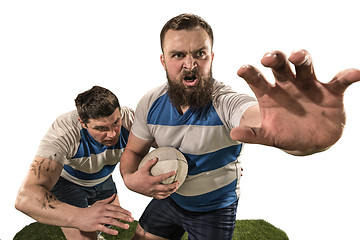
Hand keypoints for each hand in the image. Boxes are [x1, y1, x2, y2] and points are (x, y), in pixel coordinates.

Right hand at [73, 194, 133, 235]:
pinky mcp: (94, 226)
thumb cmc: (89, 211)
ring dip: (120, 224)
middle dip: (125, 217)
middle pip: (115, 214)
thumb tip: (114, 195)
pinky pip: (104, 228)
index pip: (116, 208)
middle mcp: (102, 212)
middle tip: (132, 220)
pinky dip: (110, 231)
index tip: (130, 214)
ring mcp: (98, 219)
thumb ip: (107, 200)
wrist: (77, 216)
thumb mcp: (98, 203)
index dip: (124, 211)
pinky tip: (116, 232)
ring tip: (127, 226)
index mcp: (103, 206)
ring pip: (111, 221)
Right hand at [123, 157, 178, 198]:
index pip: (162, 178)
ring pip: (163, 194)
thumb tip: (156, 158)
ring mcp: (152, 192)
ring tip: (175, 188)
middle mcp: (152, 188)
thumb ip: (150, 163)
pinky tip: (168, 193)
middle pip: (165, 188)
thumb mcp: (143, 168)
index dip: (169, 175)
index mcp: (151, 181)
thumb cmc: (137, 175)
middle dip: (173, 186)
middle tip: (178, 182)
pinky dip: (165, 196)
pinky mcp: (150, 195)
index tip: (174, 172)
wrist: (130, 184)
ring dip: (171, 191)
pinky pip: (159, 197)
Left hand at [231, 49, 359, 154]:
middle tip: (268, 59)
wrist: (310, 141)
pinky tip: (355, 73)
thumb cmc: (285, 134)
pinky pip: (340, 80)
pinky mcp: (330, 91)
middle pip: (280, 66)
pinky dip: (348, 75)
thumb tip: (234, 133)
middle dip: (274, 59)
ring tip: (298, 57)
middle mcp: (288, 85)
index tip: (242, 70)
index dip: (250, 73)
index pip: (257, 79)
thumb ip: (254, 134)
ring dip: (302, 58)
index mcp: (270, 94)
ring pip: (305, 66)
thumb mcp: (269, 136)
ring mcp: (309, 86)